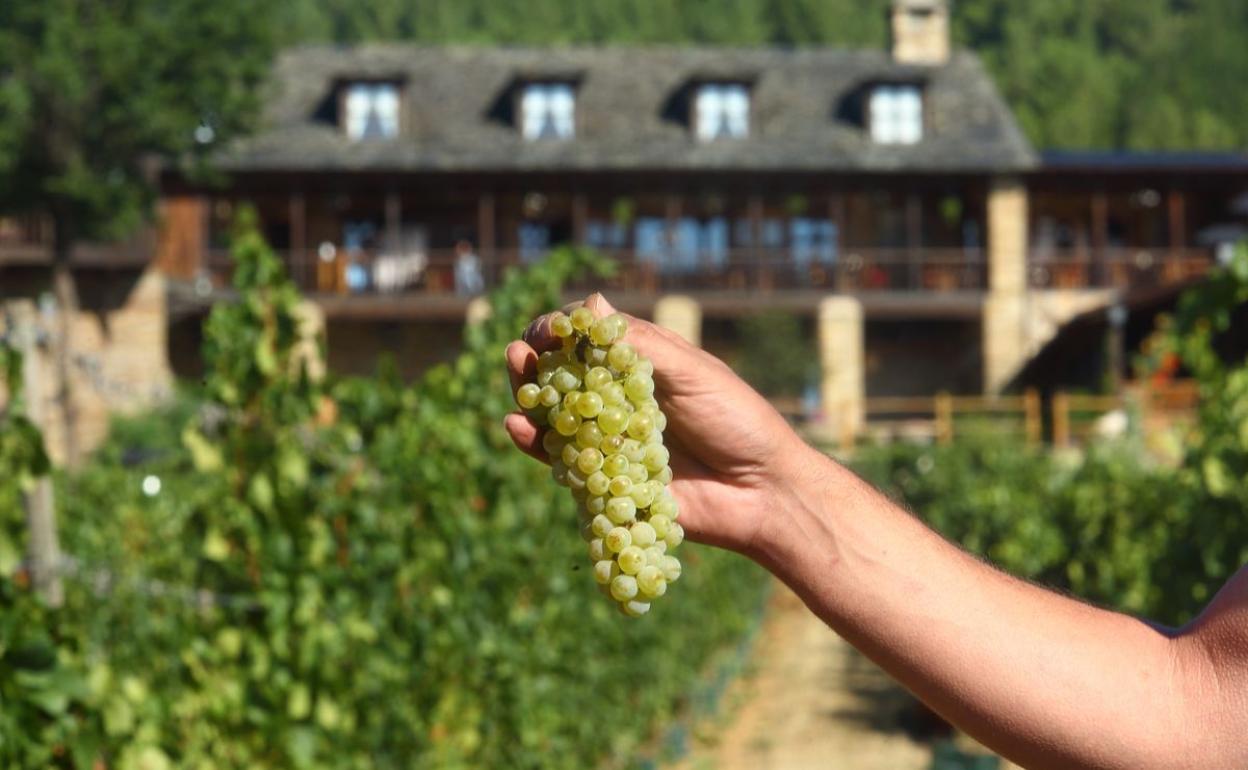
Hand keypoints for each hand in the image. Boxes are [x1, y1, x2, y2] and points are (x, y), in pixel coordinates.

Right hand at [503, 293, 818, 555]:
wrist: (763, 493)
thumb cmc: (738, 421)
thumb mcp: (693, 373)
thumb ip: (641, 345)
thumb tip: (590, 303)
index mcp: (642, 364)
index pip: (587, 339)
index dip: (559, 331)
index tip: (543, 332)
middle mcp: (619, 398)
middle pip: (561, 375)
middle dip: (534, 361)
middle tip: (518, 354)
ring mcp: (609, 439)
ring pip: (554, 416)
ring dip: (528, 397)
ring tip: (517, 382)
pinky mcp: (605, 480)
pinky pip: (561, 461)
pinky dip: (534, 444)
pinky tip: (518, 427)